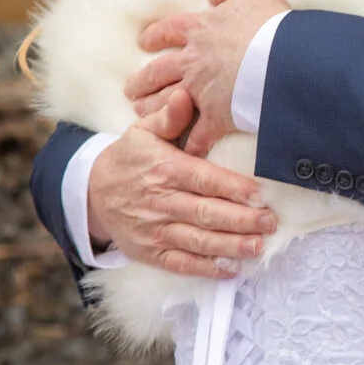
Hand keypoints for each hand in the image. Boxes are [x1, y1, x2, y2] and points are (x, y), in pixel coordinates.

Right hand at [85, 98, 277, 278]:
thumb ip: (168, 117)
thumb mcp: (142, 131)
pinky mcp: (150, 252)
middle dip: (240, 220)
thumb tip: (185, 95)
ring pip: (197, 241)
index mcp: (164, 170)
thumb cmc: (128, 159)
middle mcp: (160, 202)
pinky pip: (180, 264)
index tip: (259, 194)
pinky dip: (206, 268)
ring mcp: (155, 230)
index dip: (232, 188)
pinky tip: (231, 269)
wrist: (92, 193)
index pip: (203, 180)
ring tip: (258, 246)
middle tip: (270, 222)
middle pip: (205, 213)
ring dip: (229, 246)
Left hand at [130, 0, 288, 154]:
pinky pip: (196, 135)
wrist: (284, 57)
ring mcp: (201, 91)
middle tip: (130, 87)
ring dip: (151, 109)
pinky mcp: (216, 117)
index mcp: (200, 31)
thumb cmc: (270, 23)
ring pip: (166, 103)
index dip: (154, 36)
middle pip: (157, 72)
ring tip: (141, 114)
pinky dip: (189, 144)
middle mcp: (193, 61)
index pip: (168, 31)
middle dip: (141, 80)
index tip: (144, 42)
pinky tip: (182, 150)